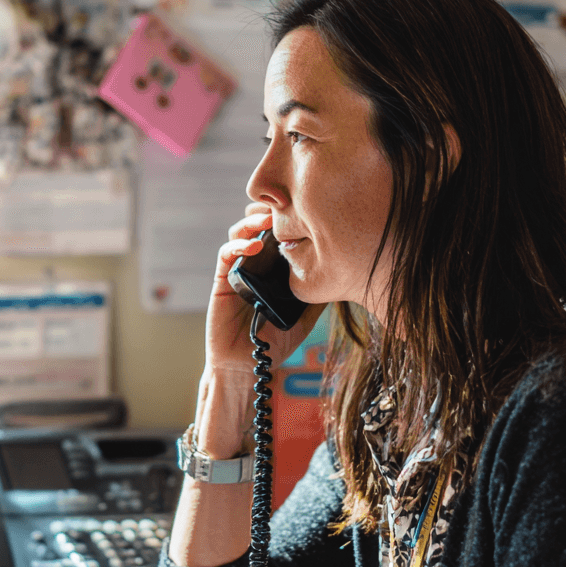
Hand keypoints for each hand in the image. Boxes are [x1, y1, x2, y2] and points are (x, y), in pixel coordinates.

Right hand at [205, 203, 324, 379]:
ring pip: (241, 232)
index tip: (308, 206)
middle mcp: (256, 262)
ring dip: (254, 221)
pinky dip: (239, 244)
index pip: (281, 232)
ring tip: (270, 217)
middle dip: (270, 209)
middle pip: (260, 225)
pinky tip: (256, 244)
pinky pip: (227, 254)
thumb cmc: (276, 341)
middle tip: (286, 200)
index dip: (290, 216)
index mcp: (275, 266)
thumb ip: (316, 291)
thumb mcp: (306, 314)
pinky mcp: (223, 279)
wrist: (249, 366)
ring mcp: (239, 268)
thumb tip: (342, 271)